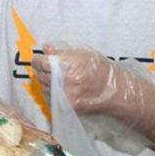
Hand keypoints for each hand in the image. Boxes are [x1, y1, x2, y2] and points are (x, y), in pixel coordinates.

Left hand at [30, 45, 154, 123]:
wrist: (115, 90)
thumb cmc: (99, 69)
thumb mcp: (82, 54)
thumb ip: (61, 52)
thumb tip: (46, 48)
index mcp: (68, 64)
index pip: (41, 62)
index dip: (38, 60)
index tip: (40, 60)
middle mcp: (65, 80)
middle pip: (40, 75)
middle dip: (43, 71)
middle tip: (50, 69)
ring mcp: (66, 95)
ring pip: (44, 88)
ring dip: (47, 83)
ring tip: (59, 79)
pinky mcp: (68, 106)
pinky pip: (51, 99)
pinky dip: (52, 93)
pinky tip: (62, 89)